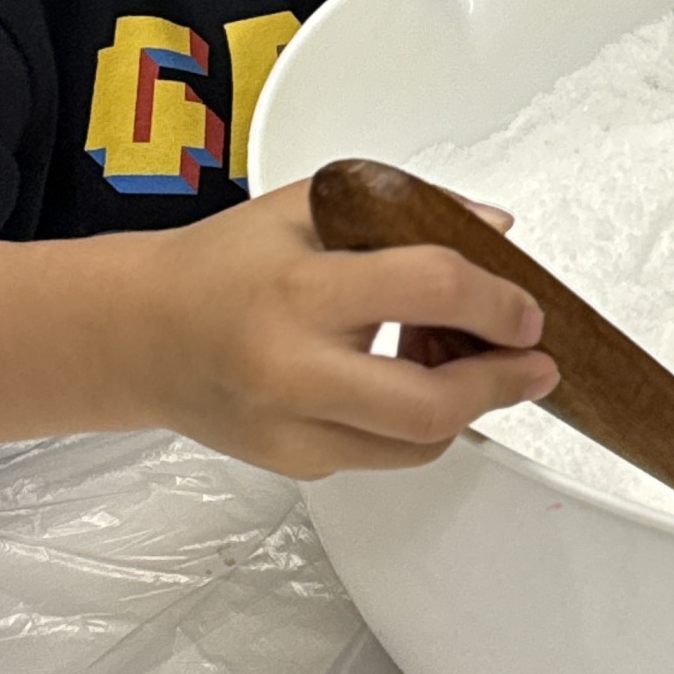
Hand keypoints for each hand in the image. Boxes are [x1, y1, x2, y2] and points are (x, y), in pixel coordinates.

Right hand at [130, 177, 556, 478]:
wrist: (139, 331)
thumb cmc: (221, 263)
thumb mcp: (310, 208)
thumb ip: (406, 209)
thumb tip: (493, 229)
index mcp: (302, 290)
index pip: (431, 288)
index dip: (497, 301)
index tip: (526, 308)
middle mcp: (294, 370)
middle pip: (433, 405)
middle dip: (502, 384)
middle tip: (534, 363)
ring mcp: (292, 429)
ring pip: (418, 445)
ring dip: (466, 406)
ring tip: (463, 358)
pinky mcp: (295, 465)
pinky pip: (383, 455)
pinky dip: (415, 422)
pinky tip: (407, 376)